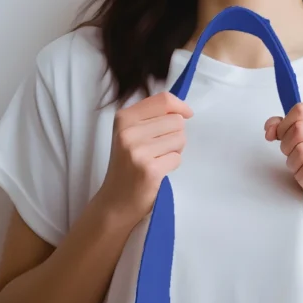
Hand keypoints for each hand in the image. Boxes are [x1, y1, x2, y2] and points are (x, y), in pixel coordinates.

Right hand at [98, 92, 193, 222]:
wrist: (115, 202)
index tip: (187, 114)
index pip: (163, 100)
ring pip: (180, 138)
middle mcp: (129, 132)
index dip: (180, 106)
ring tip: (159, 159)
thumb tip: (183, 112)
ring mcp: (139, 151)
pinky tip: (158, 171)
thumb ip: (151, 118)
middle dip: (175, 134)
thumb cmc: (126, 166)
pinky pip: (177, 158)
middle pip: (176, 121)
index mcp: (124, 118)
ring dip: (175, 150)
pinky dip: (172, 164)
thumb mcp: (130, 135)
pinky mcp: (150, 170)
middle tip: (161, 148)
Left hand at [265, 103, 302, 201]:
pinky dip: (302, 177)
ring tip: (300, 169)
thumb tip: (270, 129)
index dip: (285, 125)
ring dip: (294, 164)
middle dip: (287, 147)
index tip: (282, 138)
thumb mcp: (295, 143)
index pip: (301, 111)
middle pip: (300, 129)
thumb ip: (280, 129)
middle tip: (292, 157)